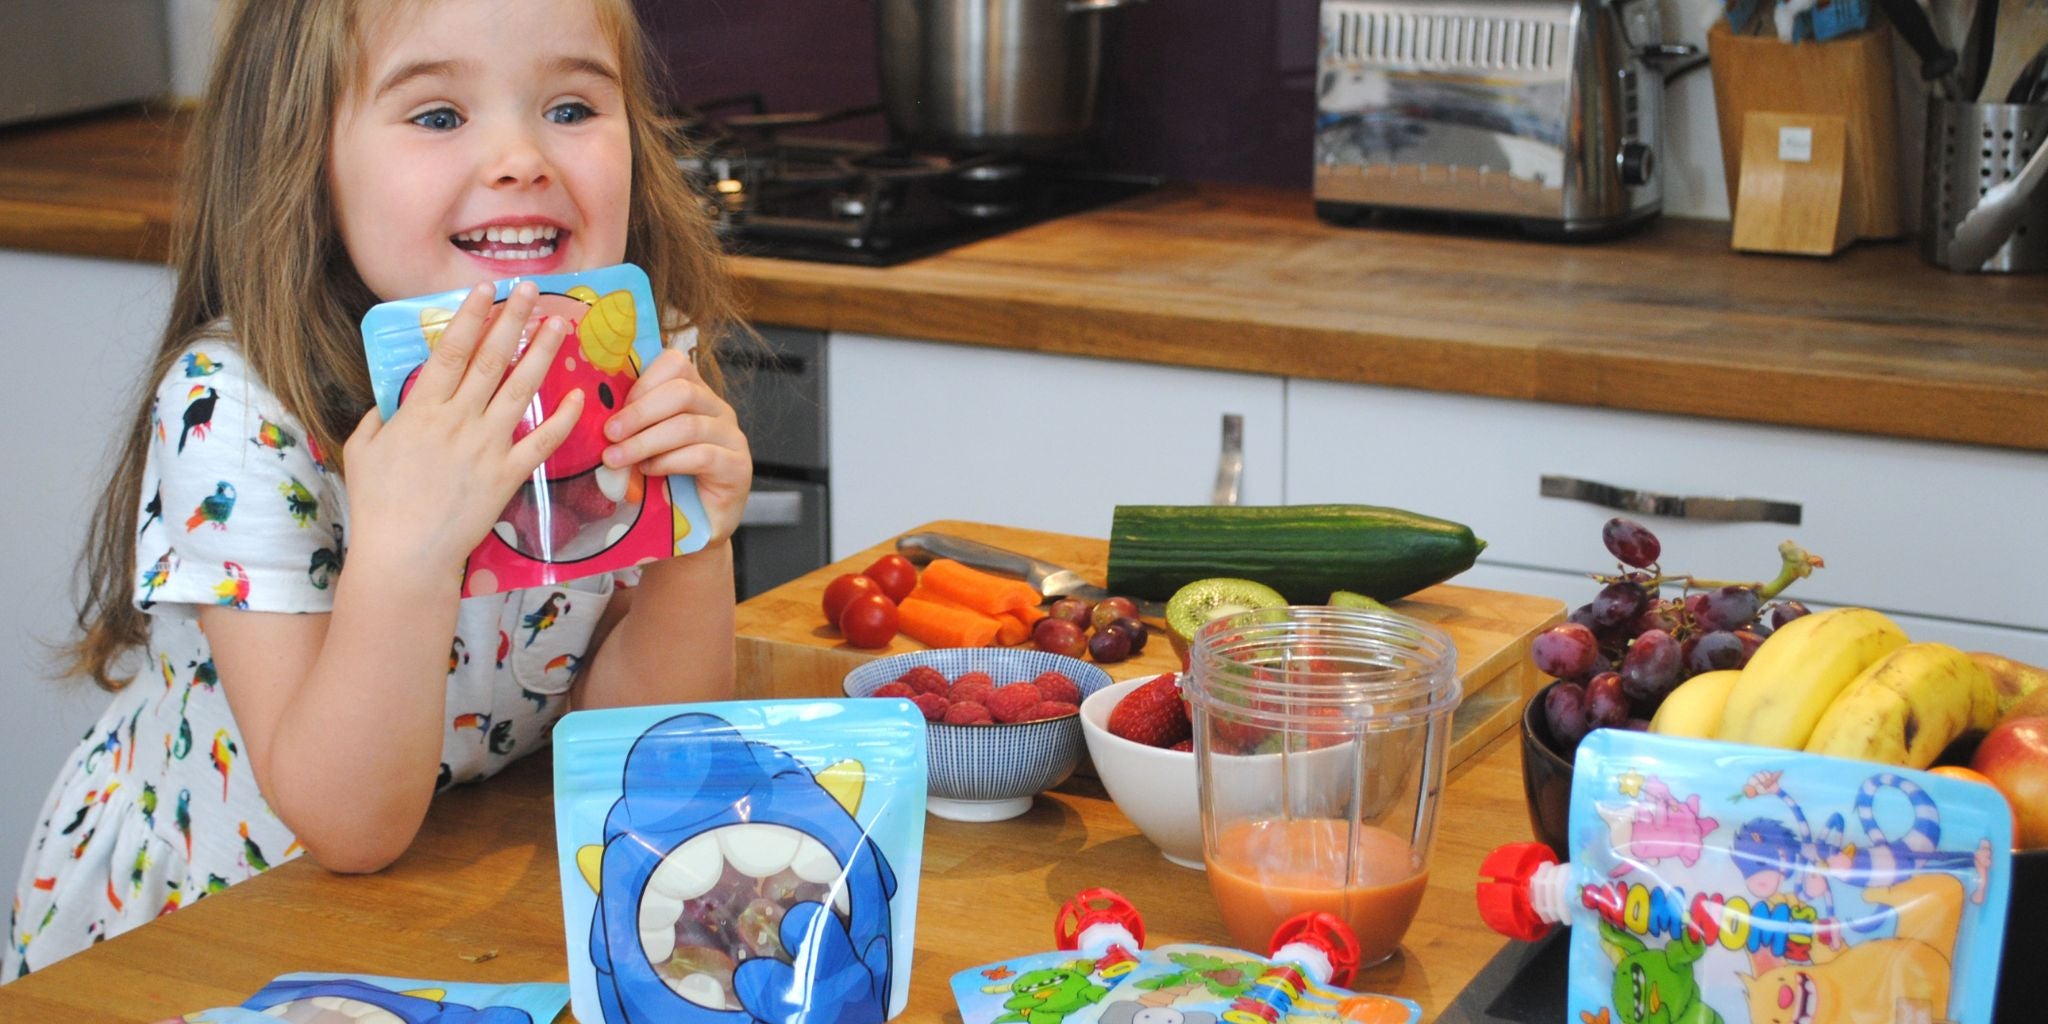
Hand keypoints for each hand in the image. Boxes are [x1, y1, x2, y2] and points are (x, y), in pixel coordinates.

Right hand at [343, 281, 583, 573]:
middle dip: (512, 320)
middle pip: (491, 360)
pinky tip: (579, 395)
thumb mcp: (363, 451)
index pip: (451, 351)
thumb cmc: (378, 505)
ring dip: (542, 354)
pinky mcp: (507, 476)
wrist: (405, 555)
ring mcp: (486, 447)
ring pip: (521, 390)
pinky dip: (563, 418)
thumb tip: (391, 401)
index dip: (471, 316)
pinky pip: (541, 441)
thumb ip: (378, 418)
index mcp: (421, 411)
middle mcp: (457, 421)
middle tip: (532, 290)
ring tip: (561, 324)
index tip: (487, 288)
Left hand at [600, 335, 751, 543]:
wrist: (692, 531)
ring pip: (688, 425)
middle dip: (639, 412)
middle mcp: (718, 411)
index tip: (612, 408)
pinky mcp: (738, 468)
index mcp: (695, 395)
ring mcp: (732, 438)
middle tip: (609, 434)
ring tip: (617, 458)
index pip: (675, 364)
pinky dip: (669, 462)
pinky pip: (703, 455)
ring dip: (646, 441)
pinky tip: (649, 472)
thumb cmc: (663, 485)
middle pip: (682, 391)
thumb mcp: (643, 445)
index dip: (641, 382)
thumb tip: (589, 405)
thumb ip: (629, 424)